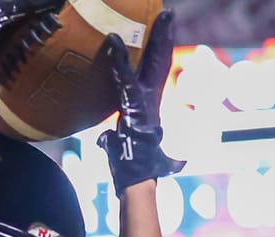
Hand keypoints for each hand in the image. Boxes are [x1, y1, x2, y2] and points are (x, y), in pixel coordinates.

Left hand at [97, 14, 184, 189]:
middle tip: (167, 14)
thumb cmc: (136, 171)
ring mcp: (145, 104)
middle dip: (163, 37)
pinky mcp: (134, 109)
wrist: (139, 182)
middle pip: (158, 62)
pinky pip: (125, 81)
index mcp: (149, 108)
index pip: (156, 74)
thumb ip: (114, 141)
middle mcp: (150, 102)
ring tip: (161, 16)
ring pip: (149, 65)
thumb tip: (106, 141)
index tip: (161, 34)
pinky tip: (111, 41)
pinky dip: (117, 61)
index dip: (159, 53)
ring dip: (152, 39)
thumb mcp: (123, 150)